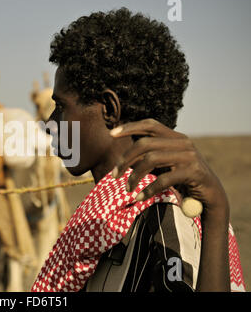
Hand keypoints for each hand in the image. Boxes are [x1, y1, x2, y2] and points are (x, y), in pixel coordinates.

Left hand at [110, 118, 228, 219]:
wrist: (211, 198)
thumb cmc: (183, 180)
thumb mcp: (166, 165)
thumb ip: (151, 156)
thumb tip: (125, 157)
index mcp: (176, 137)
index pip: (150, 125)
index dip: (130, 127)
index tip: (111, 134)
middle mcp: (183, 143)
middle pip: (145, 143)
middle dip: (125, 159)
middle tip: (114, 175)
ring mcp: (189, 156)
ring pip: (151, 159)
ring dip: (134, 176)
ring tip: (127, 189)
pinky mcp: (194, 172)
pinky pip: (163, 179)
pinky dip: (148, 190)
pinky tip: (139, 197)